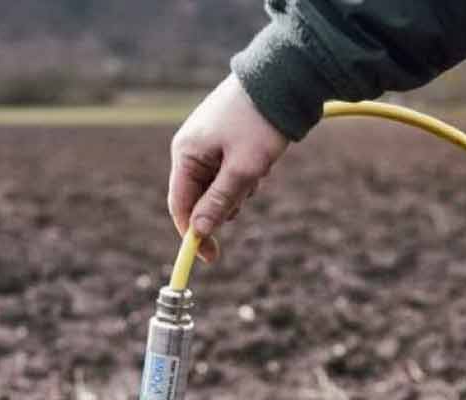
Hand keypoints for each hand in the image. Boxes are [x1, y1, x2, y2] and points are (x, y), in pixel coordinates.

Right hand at [168, 74, 288, 262]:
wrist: (285, 77)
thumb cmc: (260, 122)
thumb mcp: (242, 170)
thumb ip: (219, 203)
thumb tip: (198, 233)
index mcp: (186, 154)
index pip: (180, 207)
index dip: (193, 235)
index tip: (212, 257)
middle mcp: (191, 148)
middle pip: (200, 199)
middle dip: (224, 206)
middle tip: (249, 192)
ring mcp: (208, 143)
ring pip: (218, 187)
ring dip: (239, 190)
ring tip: (258, 170)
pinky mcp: (224, 139)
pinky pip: (229, 172)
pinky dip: (245, 176)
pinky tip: (261, 160)